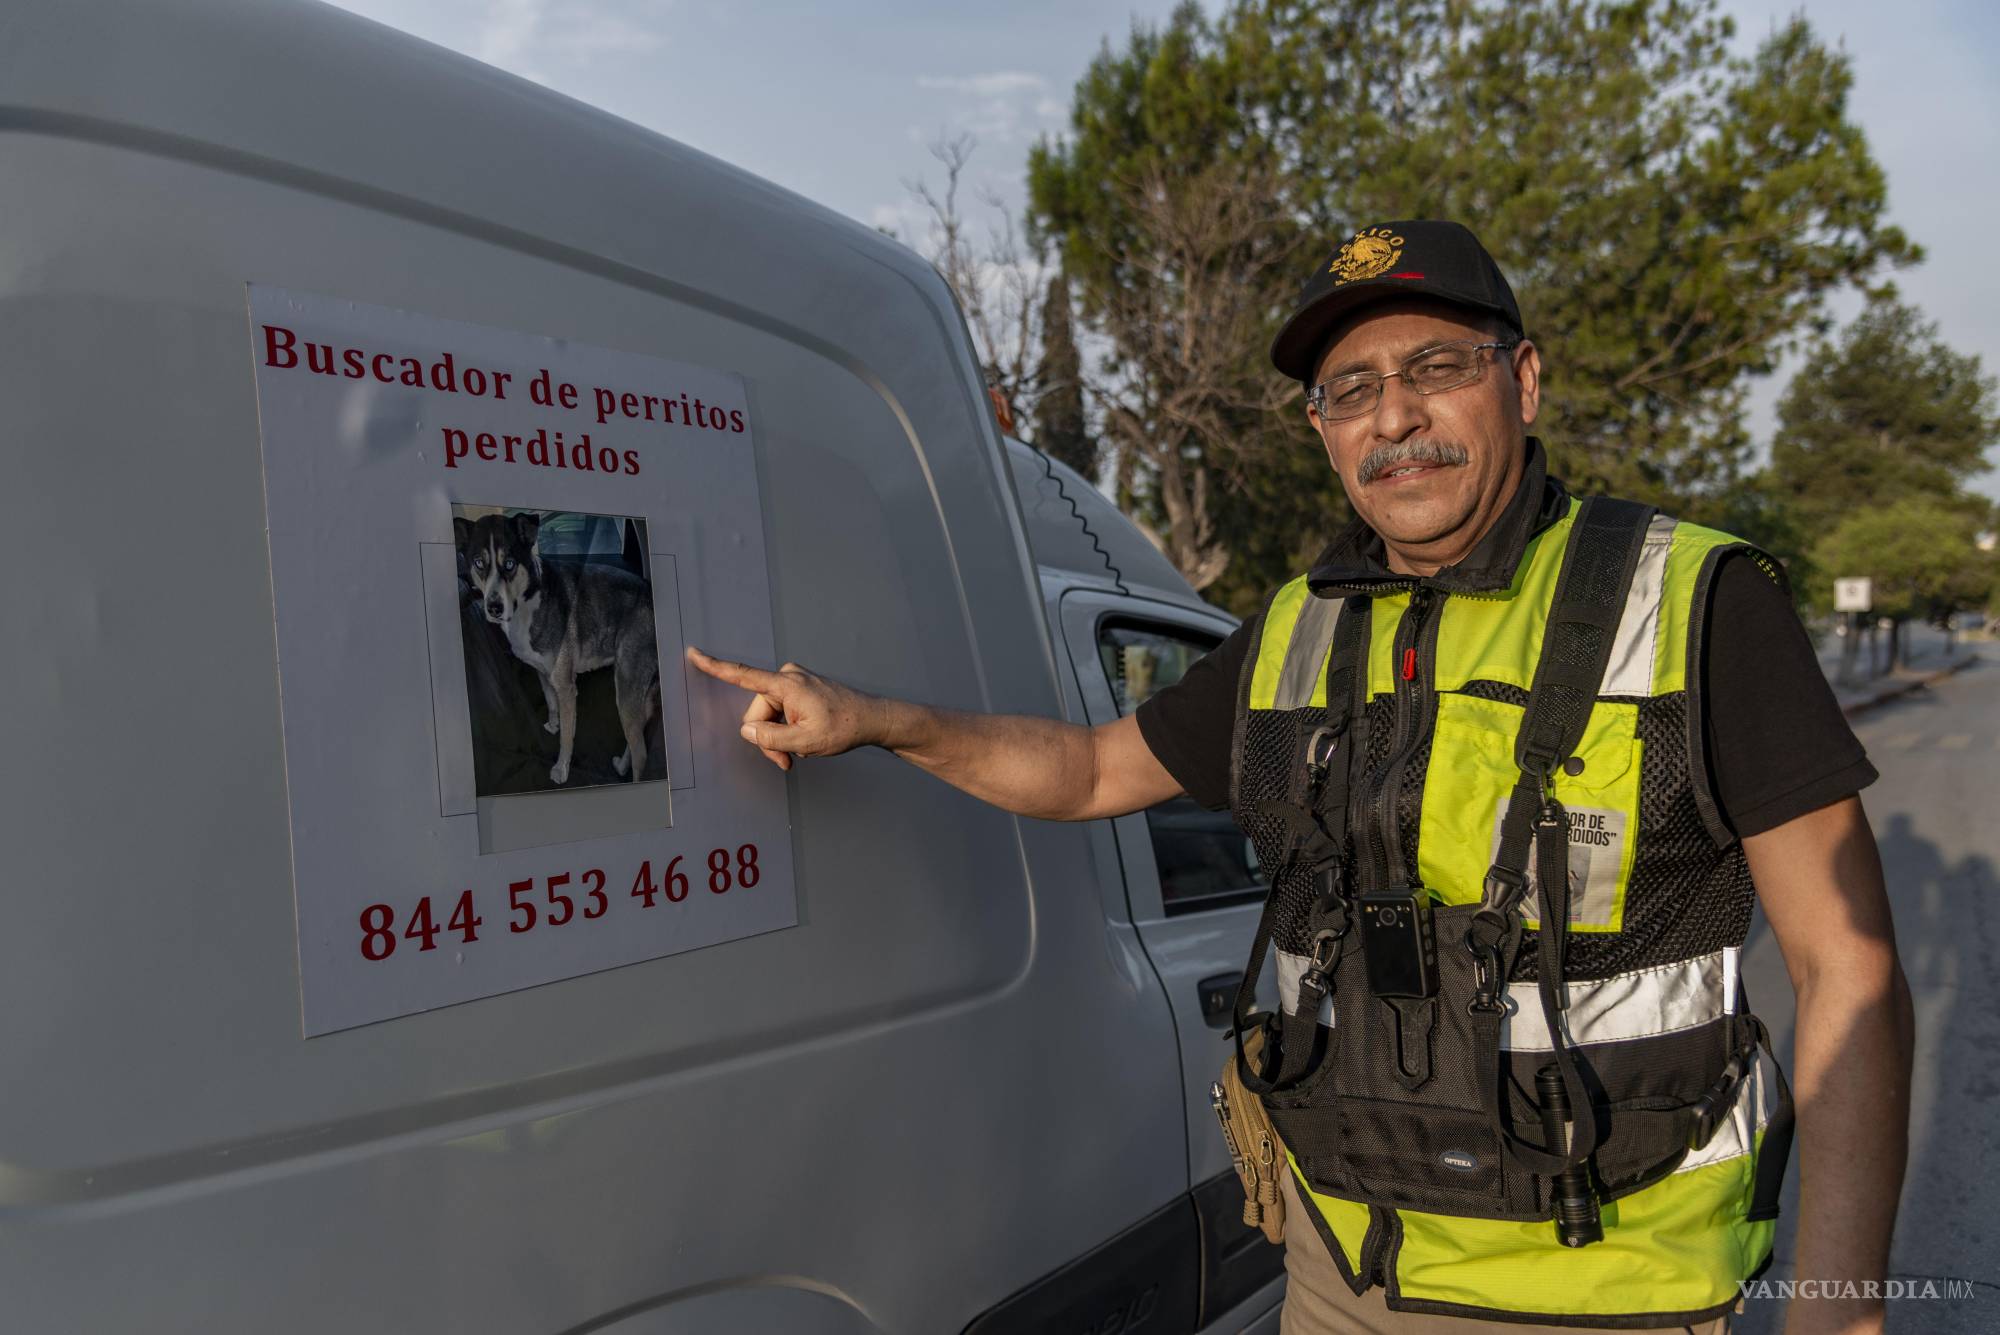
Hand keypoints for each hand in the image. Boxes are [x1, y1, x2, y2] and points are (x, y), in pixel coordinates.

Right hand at [685, 646, 878, 770]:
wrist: (872, 719)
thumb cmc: (844, 727)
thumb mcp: (805, 742)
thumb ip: (771, 738)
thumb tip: (747, 730)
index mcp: (787, 685)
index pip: (743, 675)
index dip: (716, 667)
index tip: (694, 653)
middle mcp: (788, 677)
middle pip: (757, 714)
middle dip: (768, 739)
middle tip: (787, 761)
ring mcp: (795, 682)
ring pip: (769, 717)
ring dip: (779, 738)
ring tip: (800, 753)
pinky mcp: (800, 689)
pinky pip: (781, 712)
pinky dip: (787, 730)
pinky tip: (804, 741)